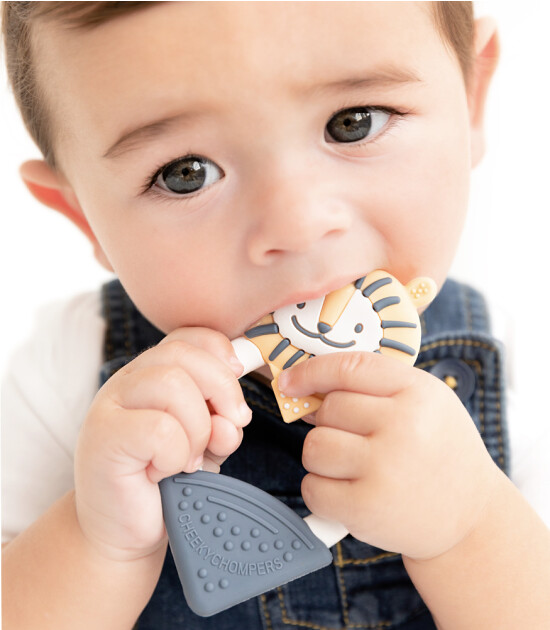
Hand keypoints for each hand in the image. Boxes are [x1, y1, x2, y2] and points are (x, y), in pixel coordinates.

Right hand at [74, 328, 251, 560]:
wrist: (123, 530)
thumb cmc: (165, 481)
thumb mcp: (205, 442)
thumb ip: (222, 423)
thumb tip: (234, 418)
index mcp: (152, 373)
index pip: (187, 336)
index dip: (220, 351)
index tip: (239, 378)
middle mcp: (128, 381)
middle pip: (183, 355)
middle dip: (221, 389)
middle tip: (230, 427)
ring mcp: (110, 405)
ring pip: (172, 385)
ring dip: (197, 427)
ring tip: (189, 458)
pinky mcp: (104, 437)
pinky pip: (159, 428)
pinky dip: (176, 453)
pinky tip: (165, 470)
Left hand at [277, 351, 500, 559]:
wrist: (472, 517)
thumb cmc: (439, 452)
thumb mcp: (424, 402)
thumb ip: (373, 387)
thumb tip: (308, 390)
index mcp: (418, 392)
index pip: (348, 367)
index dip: (311, 372)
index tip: (289, 381)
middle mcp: (403, 426)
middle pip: (328, 409)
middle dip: (329, 424)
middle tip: (354, 440)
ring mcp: (384, 468)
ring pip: (314, 447)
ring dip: (322, 458)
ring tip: (353, 467)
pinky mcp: (367, 509)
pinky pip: (312, 488)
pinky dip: (322, 492)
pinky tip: (349, 493)